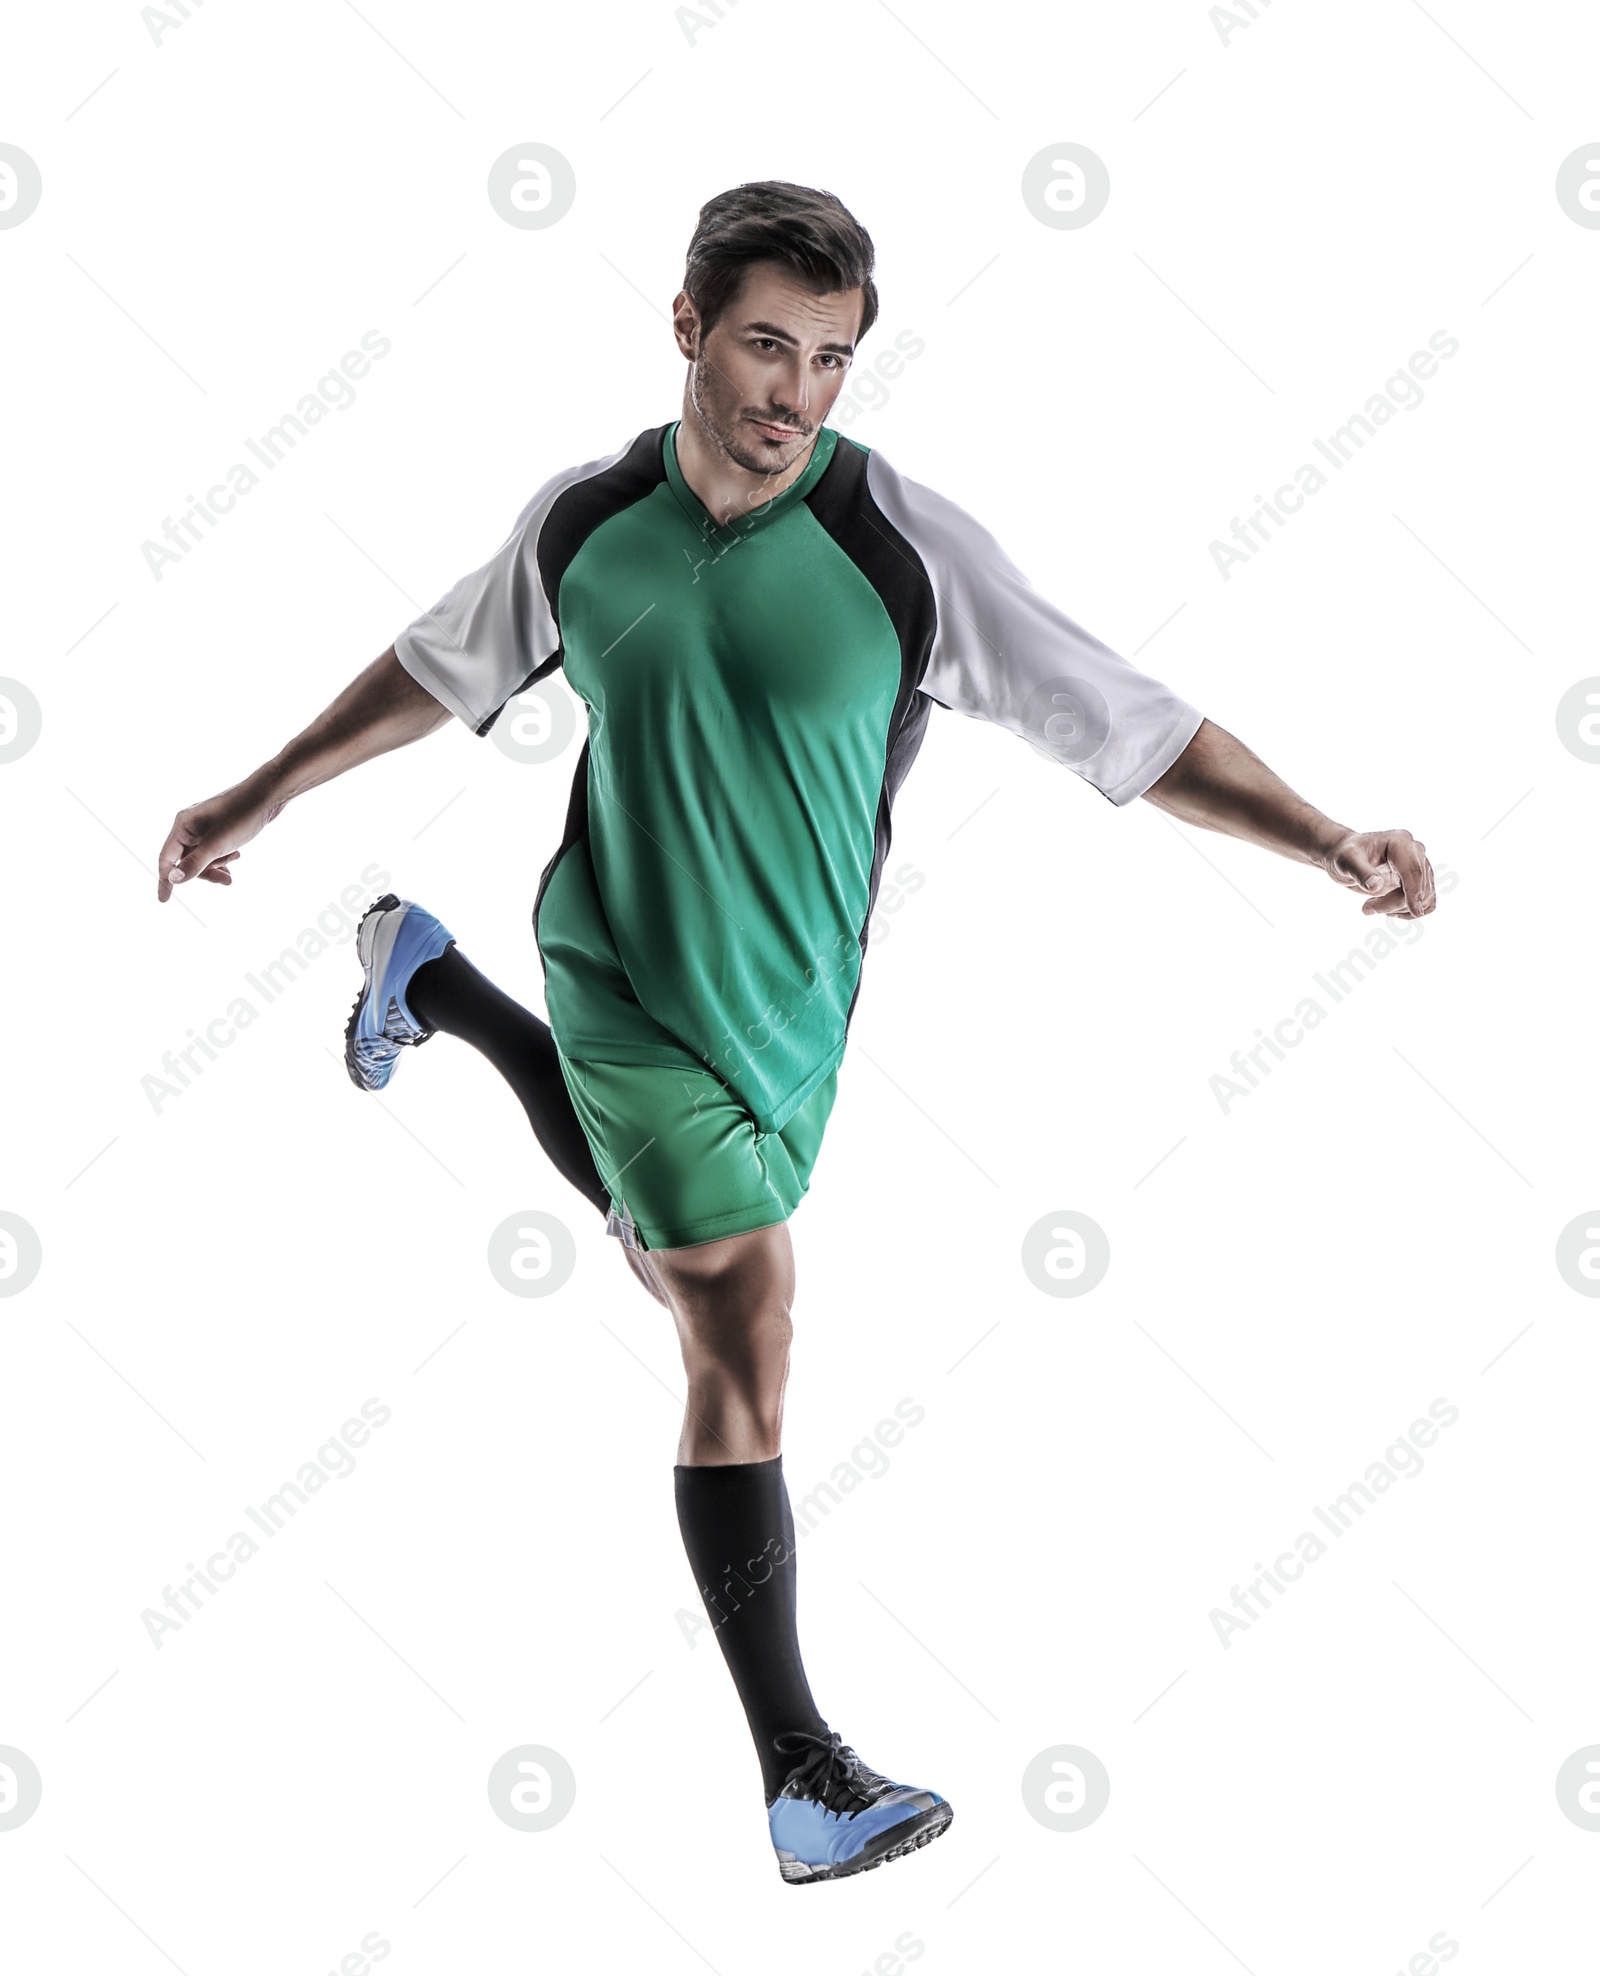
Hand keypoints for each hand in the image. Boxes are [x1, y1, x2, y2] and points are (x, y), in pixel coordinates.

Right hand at [156, 773, 282, 901]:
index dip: (165, 880)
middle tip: (226, 881)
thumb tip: (173, 879)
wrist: (267, 796)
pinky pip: (213, 851)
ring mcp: (204, 827)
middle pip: (186, 861)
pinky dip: (223, 858)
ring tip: (234, 865)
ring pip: (202, 857)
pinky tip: (236, 856)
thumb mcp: (217, 845)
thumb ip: (195, 863)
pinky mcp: (218, 829)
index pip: (166, 858)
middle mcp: (190, 826)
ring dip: (216, 866)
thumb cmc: (241, 816)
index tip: (164, 901)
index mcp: (183, 826)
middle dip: (205, 873)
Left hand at [1321, 828, 1434, 918]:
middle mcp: (1415, 852)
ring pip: (1423, 898)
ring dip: (1397, 909)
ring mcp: (1420, 867)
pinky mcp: (1419, 881)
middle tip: (1365, 908)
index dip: (1415, 891)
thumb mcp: (1345, 861)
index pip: (1413, 870)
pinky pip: (1426, 903)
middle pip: (1417, 887)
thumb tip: (1376, 885)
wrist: (1347, 858)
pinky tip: (1387, 910)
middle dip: (1392, 904)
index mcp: (1400, 842)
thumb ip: (1360, 872)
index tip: (1415, 912)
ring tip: (1371, 905)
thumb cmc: (1345, 855)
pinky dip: (1408, 913)